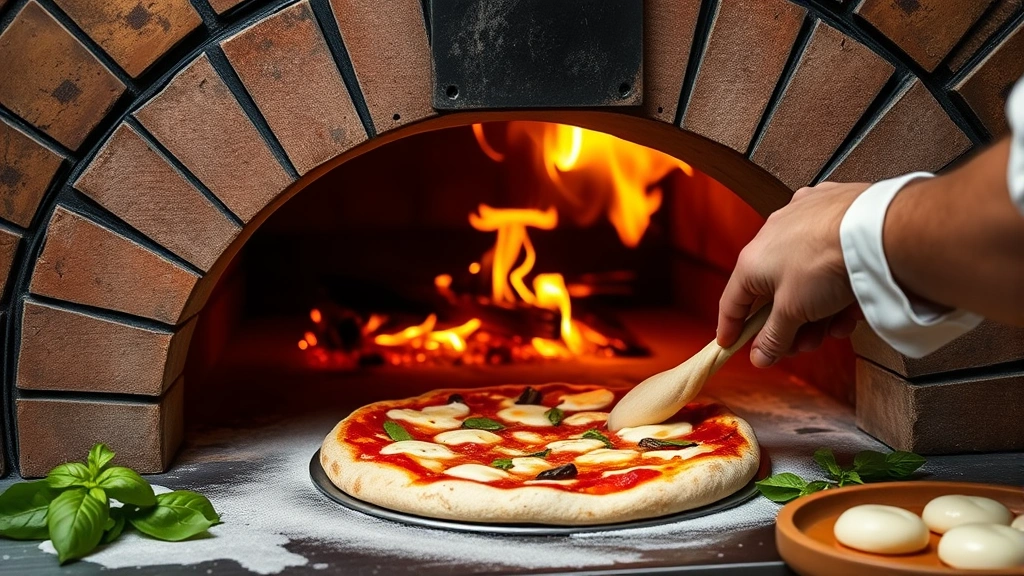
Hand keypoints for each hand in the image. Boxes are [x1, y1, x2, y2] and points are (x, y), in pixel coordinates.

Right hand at [717, 182, 867, 366]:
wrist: (873, 227)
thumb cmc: (822, 263)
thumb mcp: (793, 311)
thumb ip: (774, 337)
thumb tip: (760, 356)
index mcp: (753, 260)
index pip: (732, 302)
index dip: (731, 328)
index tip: (731, 346)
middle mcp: (773, 237)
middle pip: (775, 294)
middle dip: (791, 326)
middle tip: (804, 345)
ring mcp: (804, 222)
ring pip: (805, 278)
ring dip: (818, 311)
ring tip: (836, 327)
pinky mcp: (834, 213)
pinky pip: (828, 257)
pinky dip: (837, 283)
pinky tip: (851, 301)